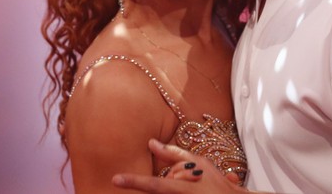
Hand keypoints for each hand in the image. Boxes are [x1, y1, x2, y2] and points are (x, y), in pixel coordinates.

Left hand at [113, 139, 245, 192]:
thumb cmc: (215, 182)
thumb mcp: (199, 162)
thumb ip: (173, 153)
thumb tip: (150, 142)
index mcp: (183, 187)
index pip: (154, 184)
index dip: (134, 182)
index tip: (116, 179)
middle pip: (160, 187)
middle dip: (171, 179)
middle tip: (191, 180)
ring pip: (162, 191)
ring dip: (174, 185)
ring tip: (193, 185)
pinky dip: (173, 190)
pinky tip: (190, 187)